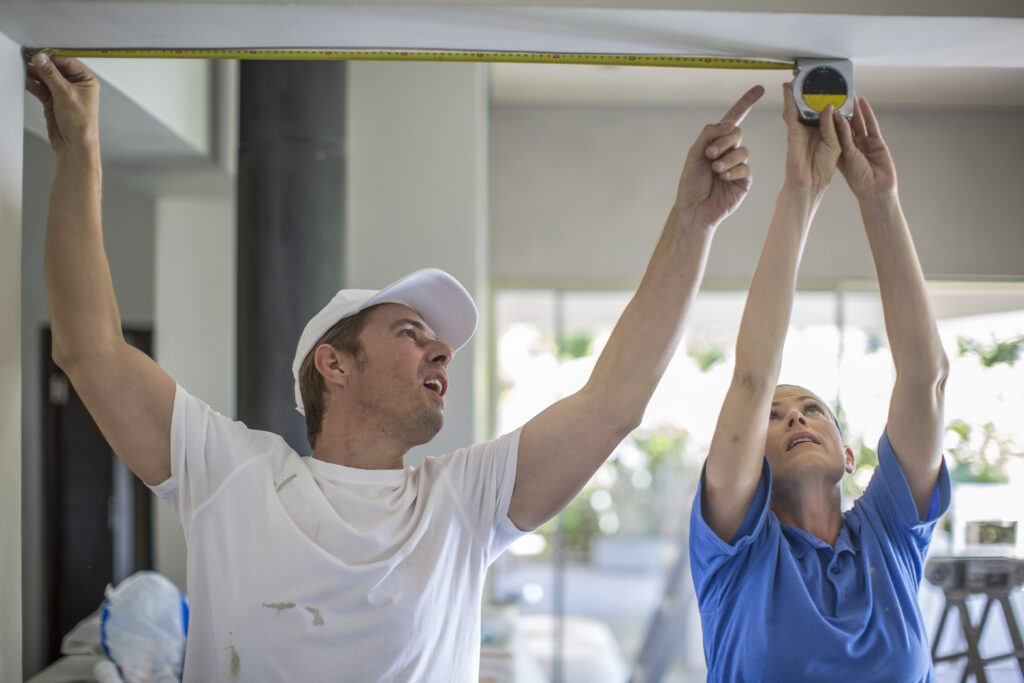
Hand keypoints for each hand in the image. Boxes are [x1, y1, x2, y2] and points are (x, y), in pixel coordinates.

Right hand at [24, 52, 99, 154]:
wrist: (74, 145)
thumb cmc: (81, 124)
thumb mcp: (66, 95)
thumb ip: (51, 75)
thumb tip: (41, 59)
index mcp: (86, 81)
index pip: (67, 61)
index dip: (52, 56)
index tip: (38, 52)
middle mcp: (75, 85)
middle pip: (54, 69)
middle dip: (41, 64)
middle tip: (27, 58)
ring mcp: (63, 93)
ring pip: (45, 78)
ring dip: (35, 74)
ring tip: (24, 67)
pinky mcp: (52, 100)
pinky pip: (40, 88)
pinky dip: (33, 84)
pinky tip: (26, 79)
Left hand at [674, 85, 763, 228]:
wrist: (694, 208)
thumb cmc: (691, 183)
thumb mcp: (694, 154)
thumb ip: (709, 134)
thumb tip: (728, 123)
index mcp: (716, 142)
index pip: (733, 118)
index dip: (745, 103)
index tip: (759, 89)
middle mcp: (729, 151)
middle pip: (737, 133)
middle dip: (724, 141)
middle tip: (709, 154)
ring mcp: (738, 165)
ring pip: (743, 151)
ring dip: (727, 159)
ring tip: (715, 169)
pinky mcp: (744, 179)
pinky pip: (745, 168)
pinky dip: (733, 170)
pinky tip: (723, 178)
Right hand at [781, 82, 839, 194]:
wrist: (809, 182)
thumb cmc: (822, 168)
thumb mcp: (836, 143)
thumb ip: (832, 125)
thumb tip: (828, 107)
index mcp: (827, 132)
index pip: (829, 111)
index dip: (831, 99)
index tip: (835, 86)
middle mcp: (814, 128)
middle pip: (813, 106)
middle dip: (813, 92)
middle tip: (815, 78)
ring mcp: (802, 129)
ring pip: (800, 106)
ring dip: (799, 93)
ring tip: (800, 78)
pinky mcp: (793, 131)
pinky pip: (791, 112)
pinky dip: (788, 99)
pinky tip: (788, 88)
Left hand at [835, 95, 897, 198]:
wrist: (876, 189)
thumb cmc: (858, 178)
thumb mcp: (846, 153)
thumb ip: (842, 134)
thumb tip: (834, 115)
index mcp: (839, 150)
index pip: (831, 130)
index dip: (827, 118)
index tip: (821, 105)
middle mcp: (851, 145)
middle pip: (845, 123)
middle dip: (841, 108)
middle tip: (836, 93)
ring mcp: (864, 143)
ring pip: (858, 121)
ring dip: (853, 107)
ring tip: (849, 92)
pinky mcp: (876, 142)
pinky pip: (871, 124)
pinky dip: (867, 113)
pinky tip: (862, 102)